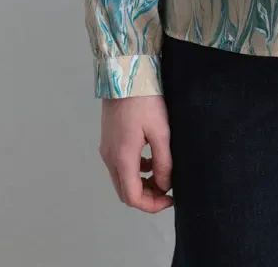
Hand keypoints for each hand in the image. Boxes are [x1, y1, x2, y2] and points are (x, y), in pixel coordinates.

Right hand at [99, 95, 173, 212]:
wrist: (125, 74)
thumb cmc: (145, 101)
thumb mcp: (160, 131)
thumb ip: (163, 161)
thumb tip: (165, 185)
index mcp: (122, 158)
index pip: (132, 197)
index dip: (152, 205)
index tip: (171, 199)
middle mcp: (109, 158)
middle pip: (124, 192)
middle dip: (146, 197)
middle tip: (167, 190)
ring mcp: (106, 148)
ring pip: (121, 180)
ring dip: (140, 184)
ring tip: (161, 176)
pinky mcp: (108, 139)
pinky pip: (120, 165)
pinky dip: (134, 170)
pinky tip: (149, 160)